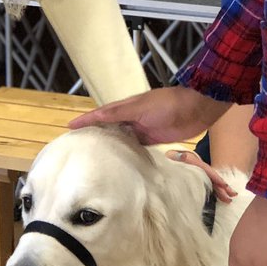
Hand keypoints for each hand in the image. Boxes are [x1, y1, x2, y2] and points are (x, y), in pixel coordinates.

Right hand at [70, 85, 230, 146]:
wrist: (197, 109)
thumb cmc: (168, 104)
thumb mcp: (140, 107)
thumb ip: (119, 112)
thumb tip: (95, 115)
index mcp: (125, 107)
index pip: (100, 115)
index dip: (86, 121)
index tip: (69, 129)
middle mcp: (131, 118)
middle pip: (108, 127)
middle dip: (94, 135)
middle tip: (78, 148)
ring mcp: (142, 129)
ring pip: (120, 138)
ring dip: (109, 145)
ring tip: (93, 157)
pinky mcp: (153, 139)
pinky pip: (134, 146)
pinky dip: (125, 152)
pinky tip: (119, 161)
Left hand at [165, 148, 237, 203]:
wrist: (163, 158)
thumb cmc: (166, 159)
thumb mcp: (170, 157)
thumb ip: (176, 157)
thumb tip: (180, 156)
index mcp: (192, 161)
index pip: (207, 169)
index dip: (216, 177)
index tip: (224, 185)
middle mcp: (197, 167)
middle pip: (212, 176)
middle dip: (222, 186)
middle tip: (232, 195)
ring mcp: (197, 173)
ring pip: (211, 181)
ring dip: (220, 190)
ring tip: (229, 199)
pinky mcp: (196, 178)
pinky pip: (208, 184)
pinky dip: (215, 190)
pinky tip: (221, 198)